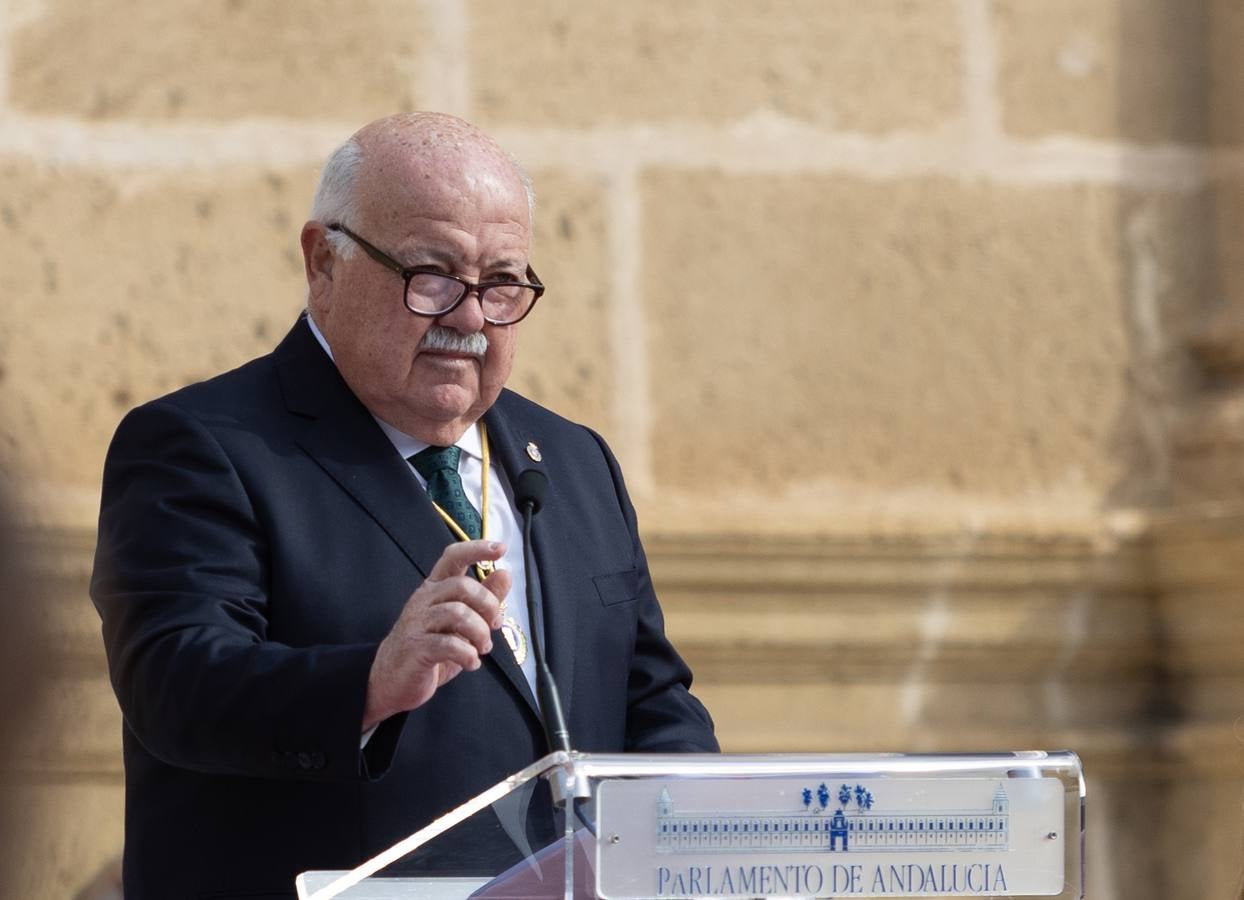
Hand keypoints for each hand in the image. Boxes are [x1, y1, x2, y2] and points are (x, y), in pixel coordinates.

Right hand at [362, 540, 510, 730]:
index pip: (453, 557)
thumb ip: (484, 599)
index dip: (477, 549)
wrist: (392, 680)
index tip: (501, 548)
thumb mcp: (462, 623)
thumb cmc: (430, 647)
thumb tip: (505, 574)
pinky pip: (449, 644)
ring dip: (480, 633)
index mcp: (435, 588)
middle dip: (488, 606)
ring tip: (482, 648)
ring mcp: (418, 622)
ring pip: (458, 614)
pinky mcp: (417, 648)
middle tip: (494, 626)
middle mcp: (424, 599)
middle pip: (463, 586)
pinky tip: (471, 663)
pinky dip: (468, 655)